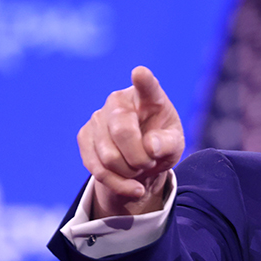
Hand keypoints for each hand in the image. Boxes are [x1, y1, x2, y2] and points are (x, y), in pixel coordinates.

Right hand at [78, 66, 184, 217]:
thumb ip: (168, 143)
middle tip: (150, 162)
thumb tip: (150, 147)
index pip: (147, 86)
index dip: (143, 80)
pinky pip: (97, 168)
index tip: (141, 73)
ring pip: (108, 156)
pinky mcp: (84, 136)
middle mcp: (118, 101)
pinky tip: (132, 186)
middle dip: (140, 158)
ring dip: (129, 172)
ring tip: (140, 169)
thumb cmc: (161, 144)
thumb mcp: (175, 145)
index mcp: (148, 97)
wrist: (141, 160)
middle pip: (122, 132)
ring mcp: (98, 117)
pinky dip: (118, 183)